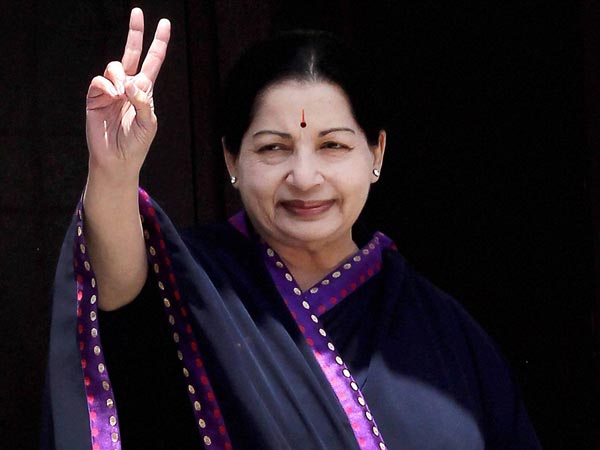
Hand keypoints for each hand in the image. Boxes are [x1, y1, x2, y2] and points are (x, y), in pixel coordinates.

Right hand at [86, 8, 170, 183]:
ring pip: (114, 67)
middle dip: (135, 32)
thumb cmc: (136, 143)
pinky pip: (99, 81)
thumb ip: (143, 102)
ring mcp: (111, 90)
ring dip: (120, 77)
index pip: (153, 61)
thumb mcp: (148, 123)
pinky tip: (112, 97)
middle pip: (132, 53)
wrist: (117, 160)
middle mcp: (128, 86)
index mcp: (145, 90)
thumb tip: (131, 83)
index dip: (158, 43)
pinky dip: (107, 86)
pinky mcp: (95, 97)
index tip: (164, 24)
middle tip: (138, 12)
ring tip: (122, 95)